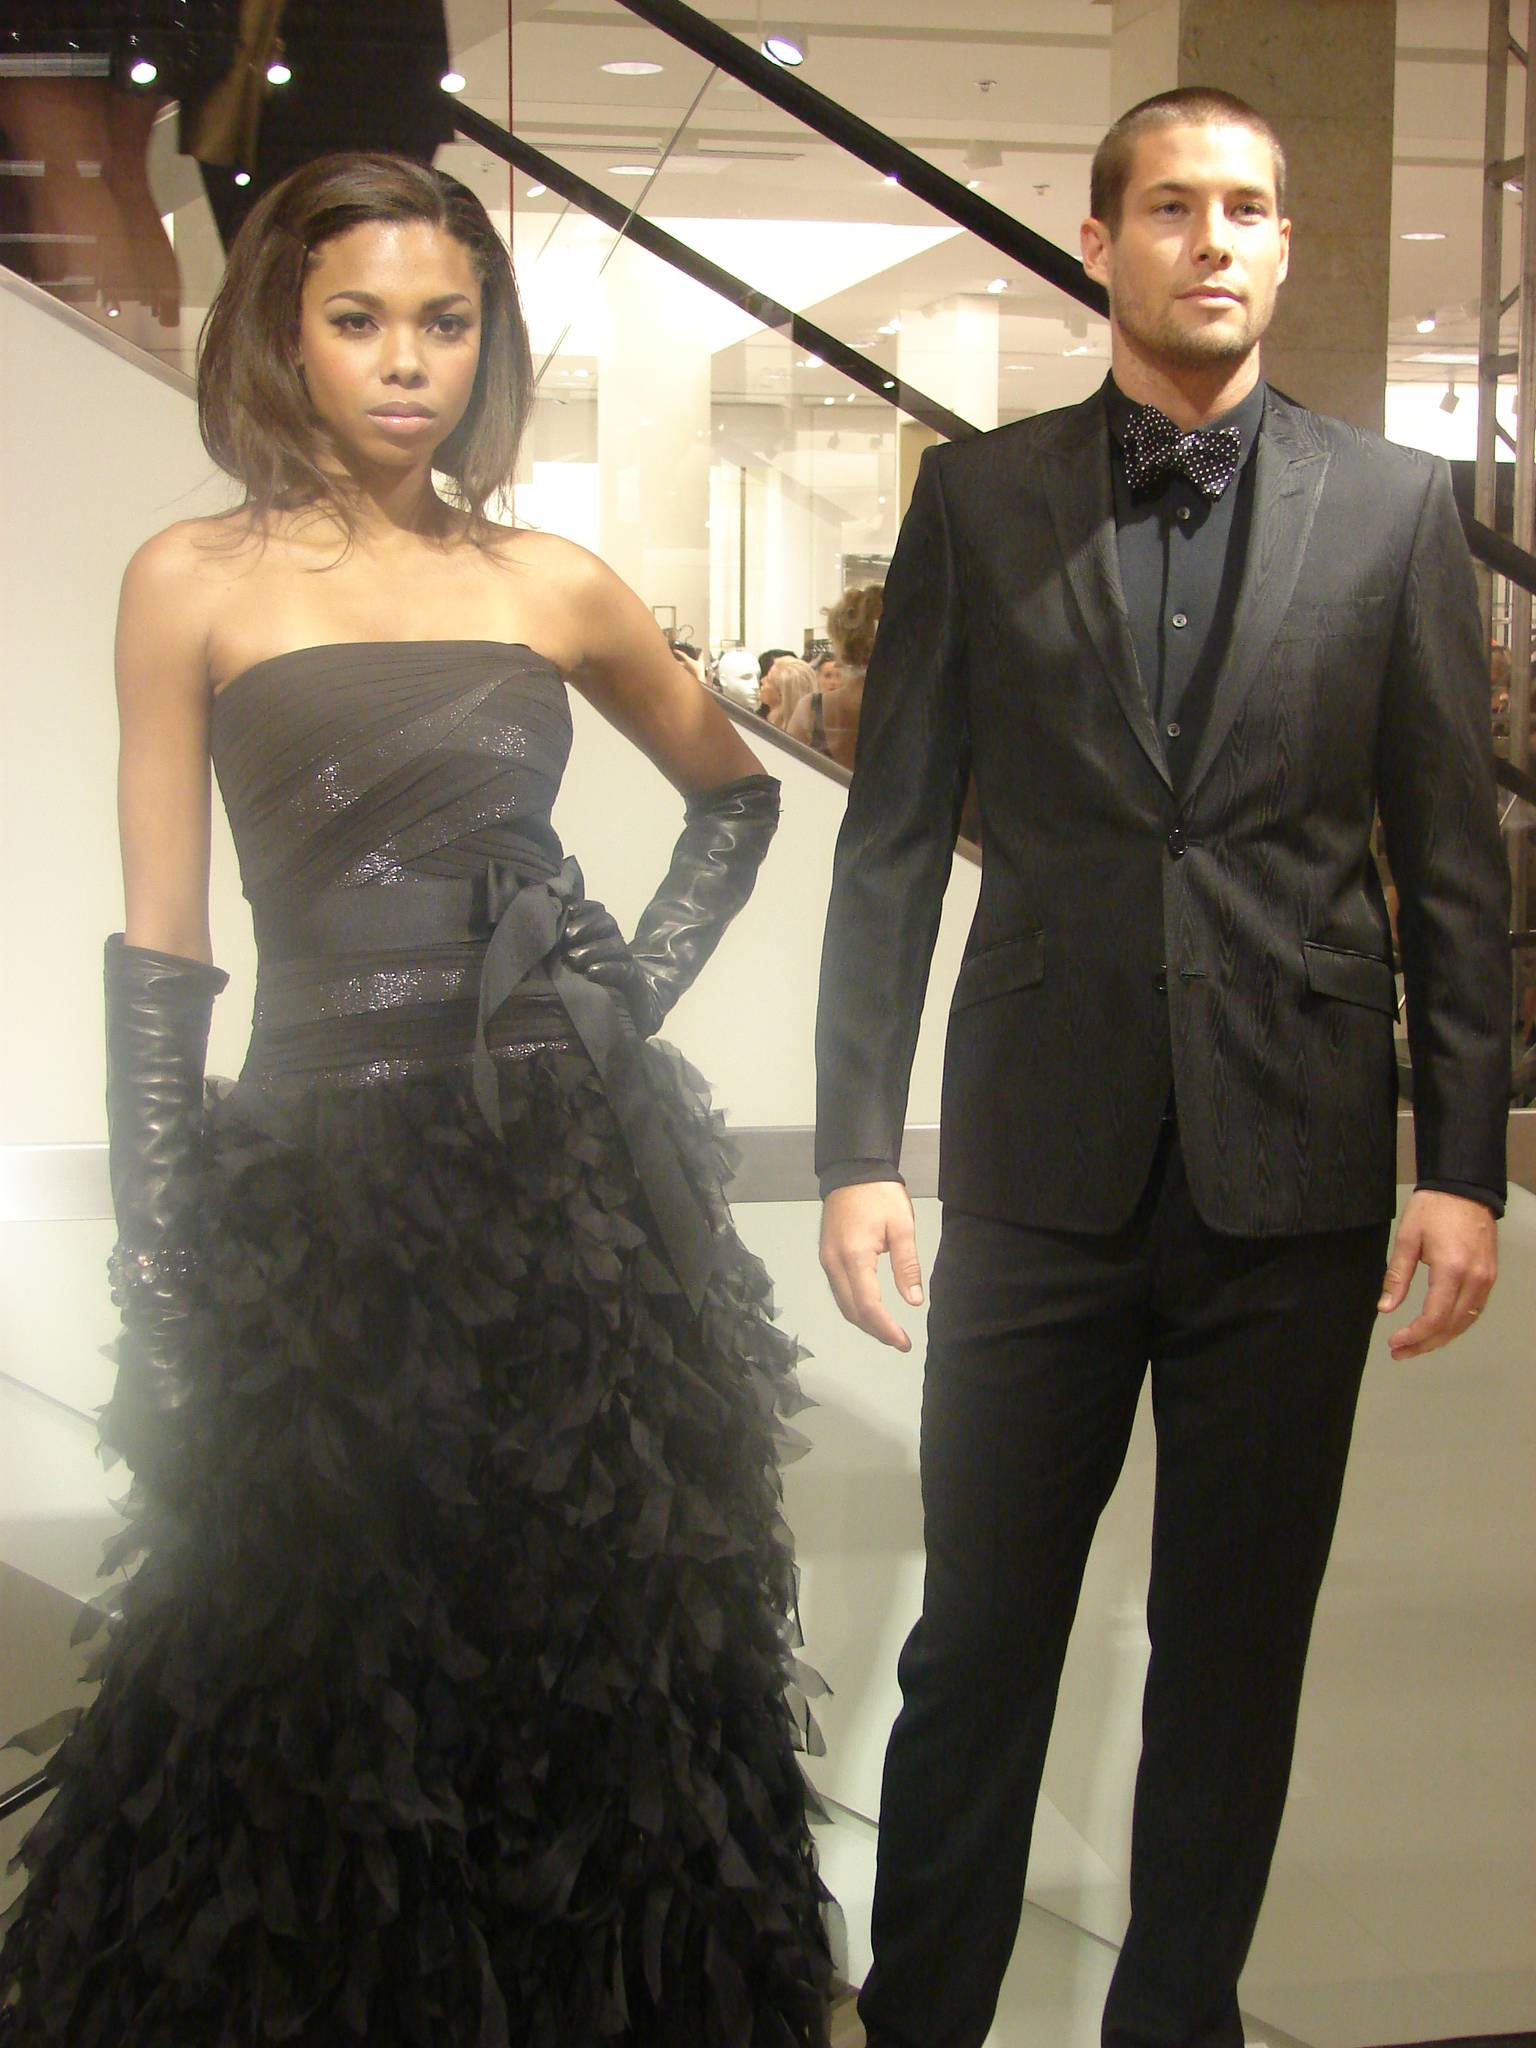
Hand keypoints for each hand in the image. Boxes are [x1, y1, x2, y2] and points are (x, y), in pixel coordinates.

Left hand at [560, 898, 663, 1035]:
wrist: (628, 1011)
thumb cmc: (592, 984)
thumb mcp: (575, 962)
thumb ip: (563, 947)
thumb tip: (544, 930)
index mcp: (602, 933)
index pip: (597, 911)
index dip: (584, 907)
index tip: (568, 909)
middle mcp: (616, 942)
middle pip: (607, 922)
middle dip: (586, 926)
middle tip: (566, 937)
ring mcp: (626, 960)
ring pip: (616, 945)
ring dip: (593, 949)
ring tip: (572, 958)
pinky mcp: (634, 980)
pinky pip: (624, 970)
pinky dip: (607, 969)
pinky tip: (590, 973)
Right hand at [820, 1181, 923, 1350]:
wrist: (852, 1170)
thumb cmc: (880, 1195)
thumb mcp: (902, 1226)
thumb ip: (906, 1264)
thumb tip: (913, 1301)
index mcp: (854, 1257)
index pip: (868, 1306)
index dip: (885, 1329)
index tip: (904, 1342)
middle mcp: (834, 1264)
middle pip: (852, 1311)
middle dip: (875, 1330)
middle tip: (899, 1341)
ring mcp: (826, 1261)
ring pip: (843, 1303)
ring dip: (864, 1321)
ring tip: (888, 1330)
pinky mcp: (826, 1256)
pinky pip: (839, 1291)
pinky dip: (855, 1307)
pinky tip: (871, 1309)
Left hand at [1377, 1189, 1497, 1357]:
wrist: (1465, 1189)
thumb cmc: (1433, 1209)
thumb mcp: (1407, 1239)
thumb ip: (1397, 1276)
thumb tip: (1386, 1308)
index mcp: (1452, 1270)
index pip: (1434, 1317)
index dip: (1414, 1336)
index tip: (1394, 1343)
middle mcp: (1475, 1280)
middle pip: (1451, 1326)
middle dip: (1424, 1344)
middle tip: (1399, 1352)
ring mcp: (1486, 1279)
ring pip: (1465, 1322)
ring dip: (1440, 1338)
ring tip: (1414, 1345)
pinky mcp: (1490, 1276)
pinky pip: (1474, 1310)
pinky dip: (1455, 1324)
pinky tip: (1437, 1329)